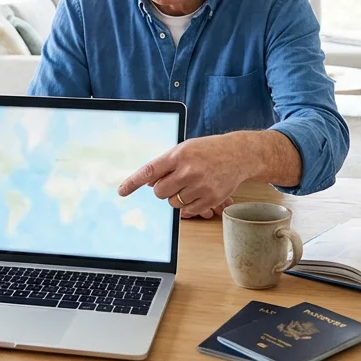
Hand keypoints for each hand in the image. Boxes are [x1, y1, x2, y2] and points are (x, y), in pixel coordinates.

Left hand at [119, 134, 252, 218]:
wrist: (238, 154)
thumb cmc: (207, 151)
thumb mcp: (185, 149)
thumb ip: (166, 164)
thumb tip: (149, 183)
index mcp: (179, 155)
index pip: (150, 171)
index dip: (133, 182)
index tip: (121, 191)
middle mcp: (189, 170)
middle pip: (159, 192)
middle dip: (162, 189)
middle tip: (173, 181)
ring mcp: (201, 185)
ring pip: (173, 202)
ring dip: (177, 197)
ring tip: (190, 184)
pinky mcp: (211, 198)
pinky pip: (188, 211)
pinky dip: (188, 205)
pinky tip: (198, 192)